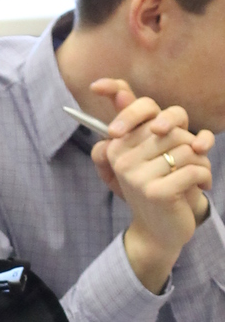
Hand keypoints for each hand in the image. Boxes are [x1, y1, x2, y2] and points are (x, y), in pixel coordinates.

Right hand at [89, 79, 213, 291]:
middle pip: (173, 128)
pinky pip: (195, 169)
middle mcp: (122, 159)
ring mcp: (137, 176)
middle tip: (186, 163)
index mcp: (116, 146)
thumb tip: (116, 90)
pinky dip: (204, 177)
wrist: (160, 231)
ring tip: (193, 177)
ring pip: (187, 149)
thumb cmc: (160, 186)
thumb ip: (144, 121)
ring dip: (200, 163)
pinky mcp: (157, 192)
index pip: (142, 107)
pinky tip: (199, 187)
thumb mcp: (152, 153)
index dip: (162, 113)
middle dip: (189, 145)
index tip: (162, 130)